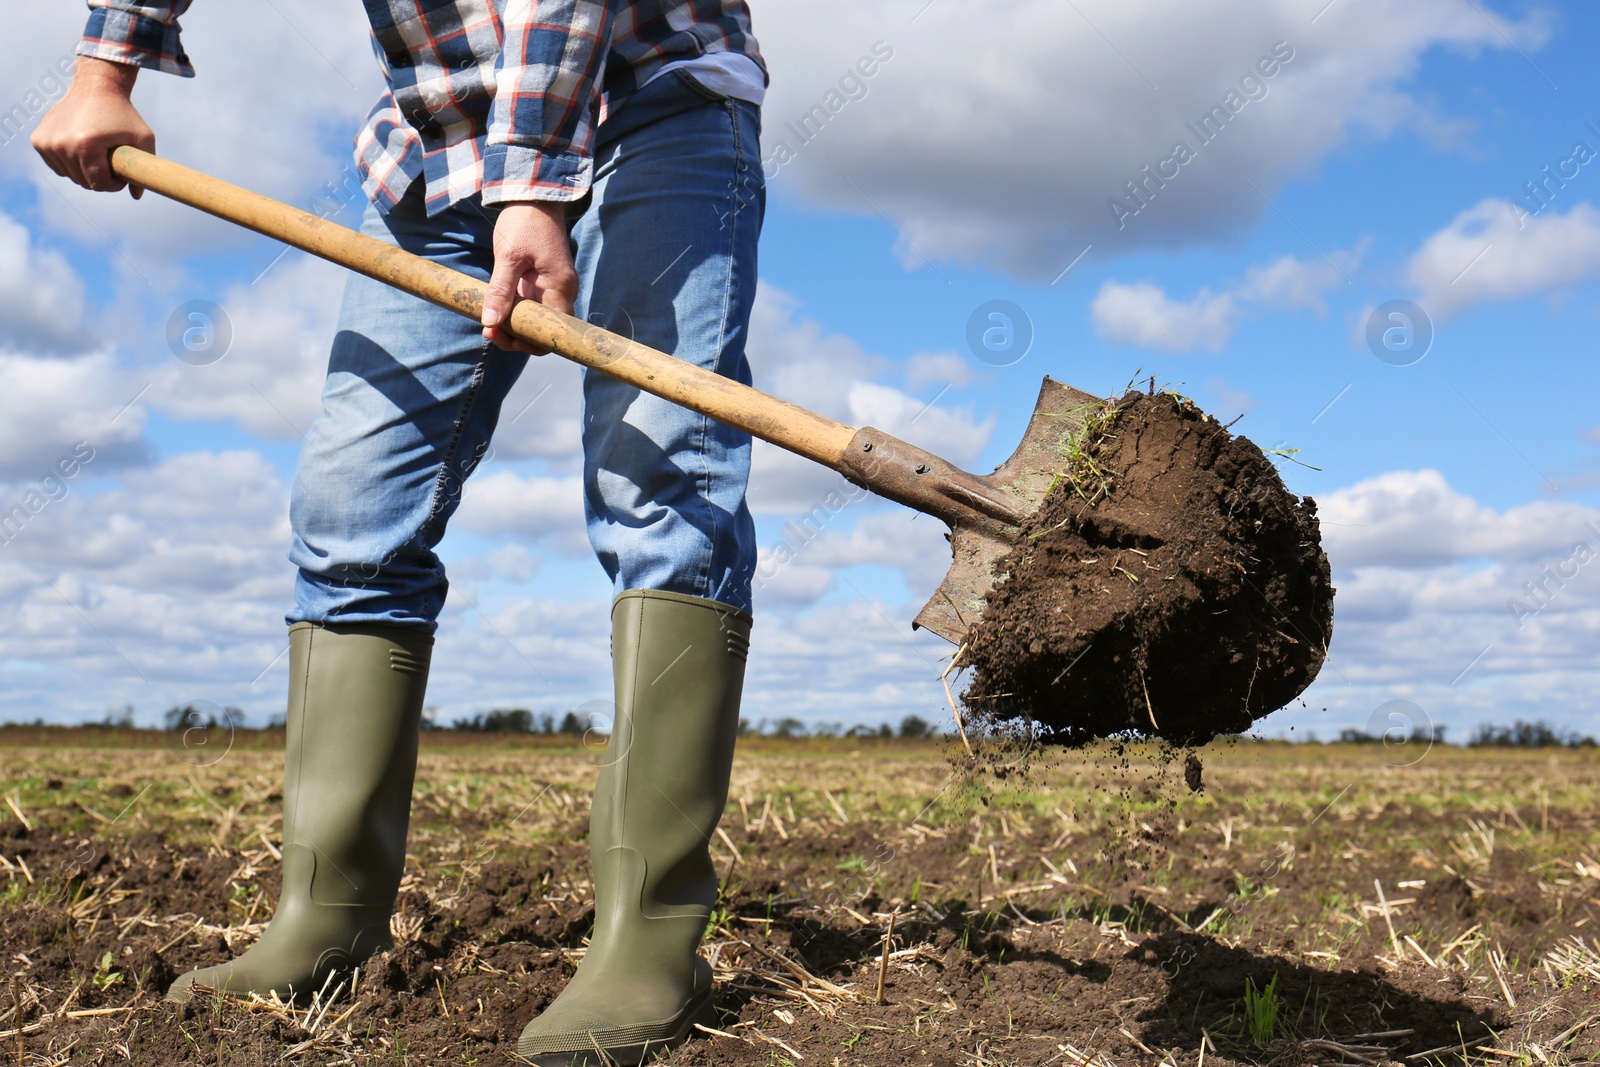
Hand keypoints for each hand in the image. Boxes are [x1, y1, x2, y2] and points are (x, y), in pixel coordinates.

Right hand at [32, 57, 152, 197]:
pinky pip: (58, 166)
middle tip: (110, 161)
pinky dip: (70, 163)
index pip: (99, 185)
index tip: (121, 171)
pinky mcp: (38, 140)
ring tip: (97, 151)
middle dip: (101, 178)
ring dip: (85, 170)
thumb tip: (136, 196)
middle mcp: (61, 144)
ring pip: (70, 176)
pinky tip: (80, 147)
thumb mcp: (143, 138)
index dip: (114, 184)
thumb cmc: (123, 113)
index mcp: (85, 145)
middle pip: (84, 182)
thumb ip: (143, 169)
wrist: (95, 86)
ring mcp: (46, 142)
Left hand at [481, 201, 577, 354]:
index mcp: (559, 287)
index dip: (528, 342)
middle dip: (516, 336)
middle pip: (543, 330)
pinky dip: (513, 312)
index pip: (552, 333)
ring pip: (535, 320)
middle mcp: (561, 292)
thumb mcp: (508, 256)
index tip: (500, 333)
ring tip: (487, 322)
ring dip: (512, 325)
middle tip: (488, 329)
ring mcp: (552, 287)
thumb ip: (500, 290)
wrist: (533, 195)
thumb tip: (490, 322)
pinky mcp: (541, 282)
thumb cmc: (524, 222)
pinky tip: (494, 310)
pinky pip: (530, 307)